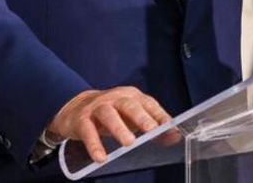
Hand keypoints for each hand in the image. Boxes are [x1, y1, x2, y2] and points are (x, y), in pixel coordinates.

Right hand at [47, 86, 172, 162]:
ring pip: (109, 115)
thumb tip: (175, 136)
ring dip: (119, 128)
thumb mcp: (132, 118)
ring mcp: (98, 107)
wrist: (76, 107)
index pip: (149, 104)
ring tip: (128, 143)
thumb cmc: (113, 113)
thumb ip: (154, 127)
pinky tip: (100, 157)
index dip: (160, 115)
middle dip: (141, 117)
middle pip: (130, 105)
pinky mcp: (82, 119)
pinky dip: (94, 145)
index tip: (170, 127)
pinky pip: (88, 131)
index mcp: (132, 96)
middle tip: (151, 130)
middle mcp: (116, 98)